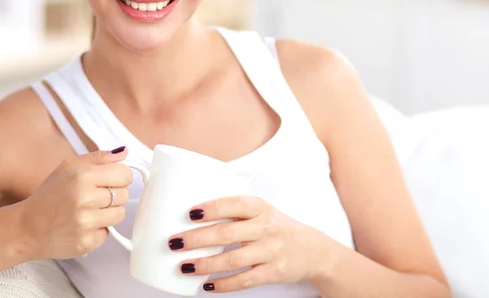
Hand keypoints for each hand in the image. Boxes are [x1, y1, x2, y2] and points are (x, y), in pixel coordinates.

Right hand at [19, 147, 131, 259]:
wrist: (27, 228)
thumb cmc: (49, 195)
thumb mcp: (69, 167)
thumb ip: (99, 158)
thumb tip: (125, 152)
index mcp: (82, 176)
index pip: (125, 174)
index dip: (120, 176)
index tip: (111, 180)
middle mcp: (85, 199)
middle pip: (124, 195)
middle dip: (114, 194)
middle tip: (96, 197)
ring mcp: (86, 223)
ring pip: (120, 214)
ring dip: (109, 212)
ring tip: (90, 211)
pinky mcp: (87, 242)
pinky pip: (108, 233)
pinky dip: (98, 229)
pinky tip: (82, 225)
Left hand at [168, 196, 333, 292]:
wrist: (313, 251)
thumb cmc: (279, 228)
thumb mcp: (263, 211)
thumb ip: (237, 211)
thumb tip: (196, 215)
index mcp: (261, 207)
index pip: (234, 204)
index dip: (211, 208)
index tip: (190, 213)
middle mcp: (266, 228)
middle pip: (227, 233)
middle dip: (197, 238)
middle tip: (175, 242)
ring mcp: (271, 251)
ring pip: (233, 259)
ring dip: (205, 264)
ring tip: (184, 266)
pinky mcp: (273, 272)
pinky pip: (244, 280)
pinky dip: (223, 284)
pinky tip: (207, 284)